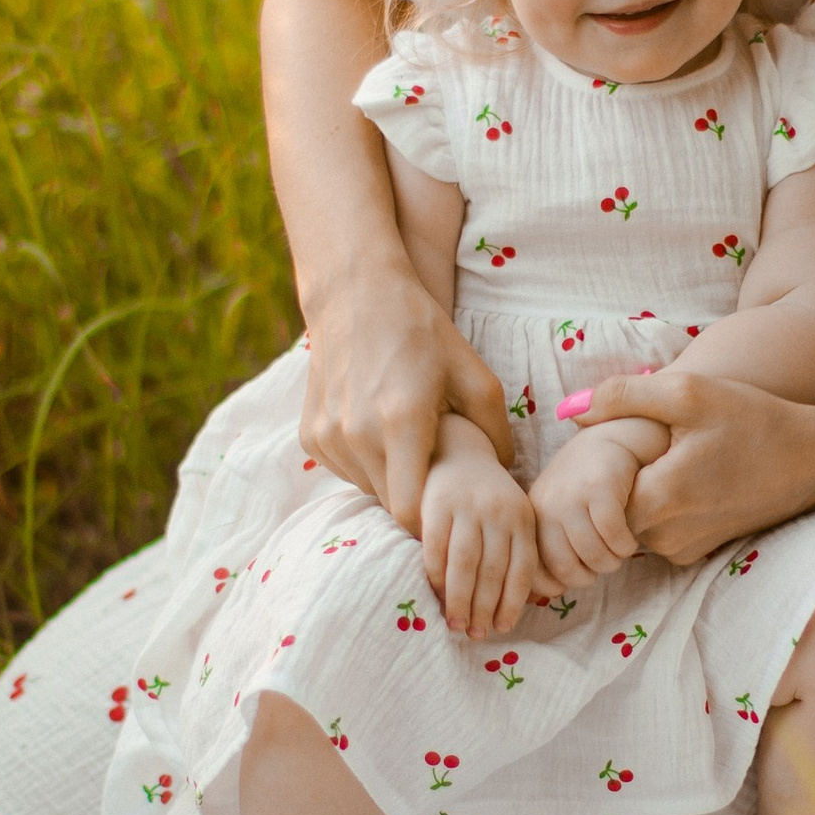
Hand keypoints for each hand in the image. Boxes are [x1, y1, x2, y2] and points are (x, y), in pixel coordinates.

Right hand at [299, 267, 515, 525]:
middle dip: (417, 501)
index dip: (433, 520)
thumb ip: (496, 431)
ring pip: (367, 489)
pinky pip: (345, 471)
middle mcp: (356, 434)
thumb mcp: (474, 374)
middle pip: (390, 505)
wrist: (355, 294)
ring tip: (411, 448)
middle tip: (439, 479)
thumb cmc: (422, 332)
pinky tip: (381, 433)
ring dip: (391, 481)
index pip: (409, 512)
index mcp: (401, 421)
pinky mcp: (309, 435)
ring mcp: (327, 436)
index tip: (450, 509)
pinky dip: (366, 464)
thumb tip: (504, 475)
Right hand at [418, 418, 539, 636]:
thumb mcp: (512, 516)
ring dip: (459, 600)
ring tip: (455, 624)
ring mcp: (467, 506)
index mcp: (522, 518)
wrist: (456, 450)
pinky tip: (436, 595)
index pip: (522, 568)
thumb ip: (516, 551)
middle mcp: (499, 512)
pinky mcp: (437, 504)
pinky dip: (436, 576)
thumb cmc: (487, 496)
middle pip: (492, 571)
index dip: (512, 603)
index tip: (502, 628)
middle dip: (483, 608)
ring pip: (465, 564)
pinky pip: (436, 548)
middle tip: (475, 634)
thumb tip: (522, 603)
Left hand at [526, 426, 648, 590]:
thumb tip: (548, 592)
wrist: (611, 439)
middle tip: (603, 565)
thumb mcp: (560, 512)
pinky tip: (628, 539)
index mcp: (534, 516)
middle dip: (590, 576)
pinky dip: (625, 546)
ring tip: (618, 552)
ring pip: (594, 556)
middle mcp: (548, 506)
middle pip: (567, 568)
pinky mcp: (601, 488)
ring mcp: (573, 496)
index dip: (558, 585)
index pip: (535, 569)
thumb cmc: (586, 485)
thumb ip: (553, 546)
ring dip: (612, 562)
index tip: (578, 578)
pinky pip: (615, 537)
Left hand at [580, 369, 814, 568]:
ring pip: (630, 525)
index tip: (613, 440)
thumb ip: (622, 396)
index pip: (593, 495)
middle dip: (611, 483)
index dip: (595, 466)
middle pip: (608, 512)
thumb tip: (570, 409)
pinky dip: (657, 510)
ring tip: (658, 458)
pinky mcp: (699, 553)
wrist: (812, 458)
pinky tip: (679, 476)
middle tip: (634, 445)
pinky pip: (656, 534)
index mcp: (659, 499)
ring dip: (634, 496)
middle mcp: (667, 537)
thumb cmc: (751, 418)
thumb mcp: (687, 392)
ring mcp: (684, 550)